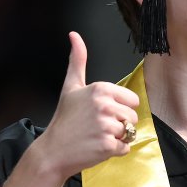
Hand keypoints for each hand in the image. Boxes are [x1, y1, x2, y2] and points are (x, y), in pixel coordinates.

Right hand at [37, 32, 139, 176]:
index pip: (132, 100)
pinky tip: (97, 147)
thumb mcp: (71, 87)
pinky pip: (125, 148)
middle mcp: (104, 105)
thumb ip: (77, 61)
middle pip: (133, 117)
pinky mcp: (108, 145)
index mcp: (100, 89)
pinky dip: (114, 151)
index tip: (100, 113)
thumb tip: (74, 35)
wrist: (53, 151)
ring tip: (97, 136)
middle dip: (119, 124)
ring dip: (117, 138)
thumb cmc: (64, 120)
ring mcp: (106, 126)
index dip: (119, 108)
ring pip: (130, 133)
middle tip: (97, 127)